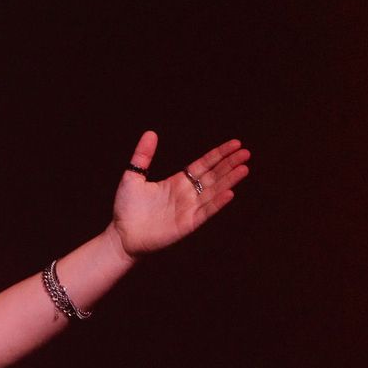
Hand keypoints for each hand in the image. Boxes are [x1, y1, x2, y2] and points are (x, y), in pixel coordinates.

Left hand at [110, 131, 250, 258]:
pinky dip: (217, 203)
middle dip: (230, 164)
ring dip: (229, 180)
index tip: (235, 144)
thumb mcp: (133, 177)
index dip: (219, 154)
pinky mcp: (187, 224)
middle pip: (213, 176)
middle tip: (246, 153)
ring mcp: (189, 209)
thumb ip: (143, 156)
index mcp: (178, 182)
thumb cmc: (127, 208)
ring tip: (244, 168)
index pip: (204, 165)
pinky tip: (230, 192)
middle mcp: (187, 194)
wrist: (121, 235)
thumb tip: (150, 133)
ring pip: (214, 192)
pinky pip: (205, 212)